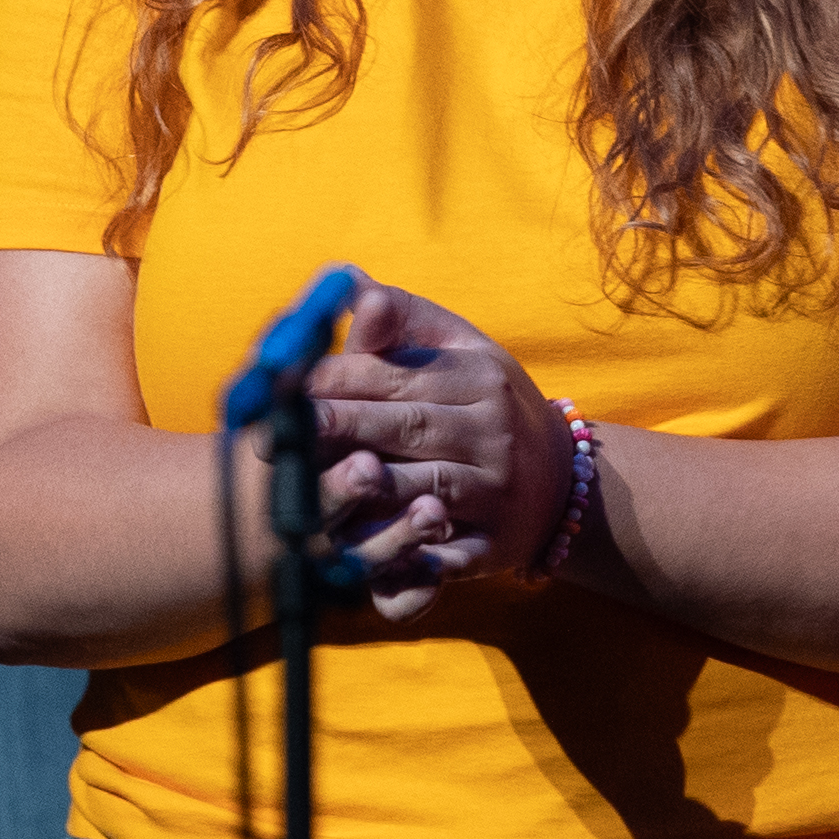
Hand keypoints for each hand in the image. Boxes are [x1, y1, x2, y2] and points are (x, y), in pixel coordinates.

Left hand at [296, 279, 562, 621]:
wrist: (564, 480)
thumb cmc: (487, 403)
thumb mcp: (459, 350)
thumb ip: (400, 319)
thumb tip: (342, 277)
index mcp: (477, 374)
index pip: (395, 373)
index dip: (335, 378)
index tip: (280, 383)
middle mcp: (491, 429)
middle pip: (405, 427)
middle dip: (338, 429)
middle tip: (274, 434)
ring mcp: (497, 490)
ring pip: (428, 489)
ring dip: (374, 493)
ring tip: (317, 490)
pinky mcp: (496, 546)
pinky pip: (451, 557)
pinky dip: (415, 561)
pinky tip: (373, 562)